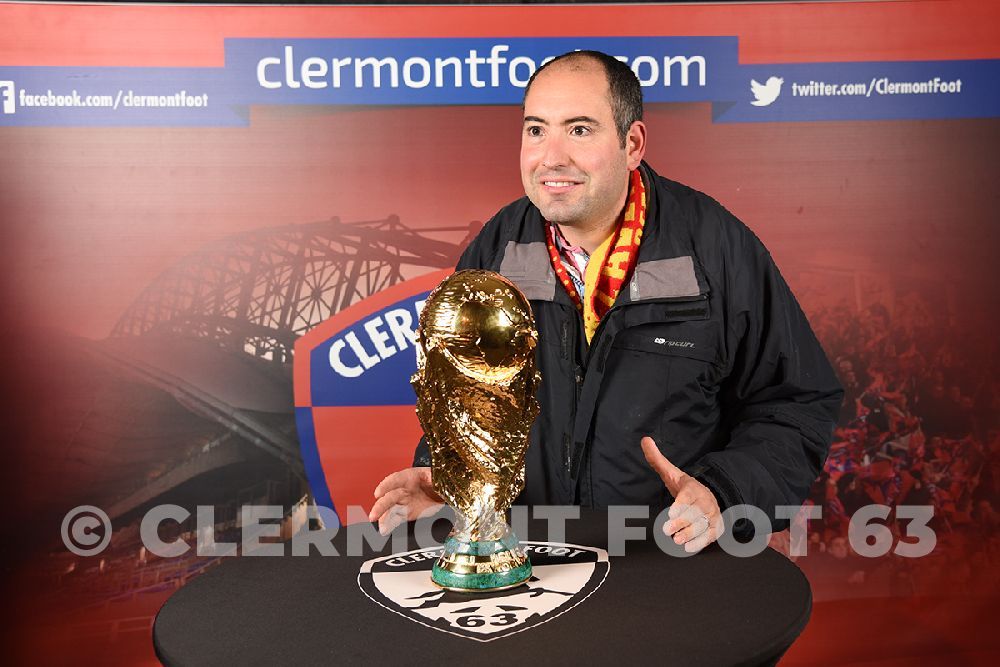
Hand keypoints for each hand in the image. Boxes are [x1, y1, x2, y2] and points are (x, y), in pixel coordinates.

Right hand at [369, 467, 444, 534]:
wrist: (443, 491)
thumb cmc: (438, 480)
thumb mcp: (439, 477)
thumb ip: (436, 480)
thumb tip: (438, 482)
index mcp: (411, 476)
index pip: (396, 479)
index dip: (386, 486)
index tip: (378, 493)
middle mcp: (404, 489)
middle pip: (390, 497)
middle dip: (381, 506)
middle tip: (374, 516)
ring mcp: (404, 501)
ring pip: (390, 509)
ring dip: (384, 518)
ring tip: (382, 528)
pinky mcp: (407, 513)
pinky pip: (396, 518)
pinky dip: (390, 524)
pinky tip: (386, 530)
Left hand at [641, 436, 723, 553]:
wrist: (709, 496)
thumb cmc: (685, 487)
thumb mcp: (671, 473)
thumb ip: (657, 459)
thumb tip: (645, 440)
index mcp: (692, 489)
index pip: (687, 497)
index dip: (680, 505)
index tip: (671, 513)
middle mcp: (704, 503)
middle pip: (694, 514)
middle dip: (682, 523)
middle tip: (669, 531)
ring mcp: (711, 516)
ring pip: (702, 526)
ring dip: (690, 534)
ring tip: (678, 540)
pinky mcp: (714, 528)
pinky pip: (709, 536)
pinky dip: (700, 543)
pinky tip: (689, 547)